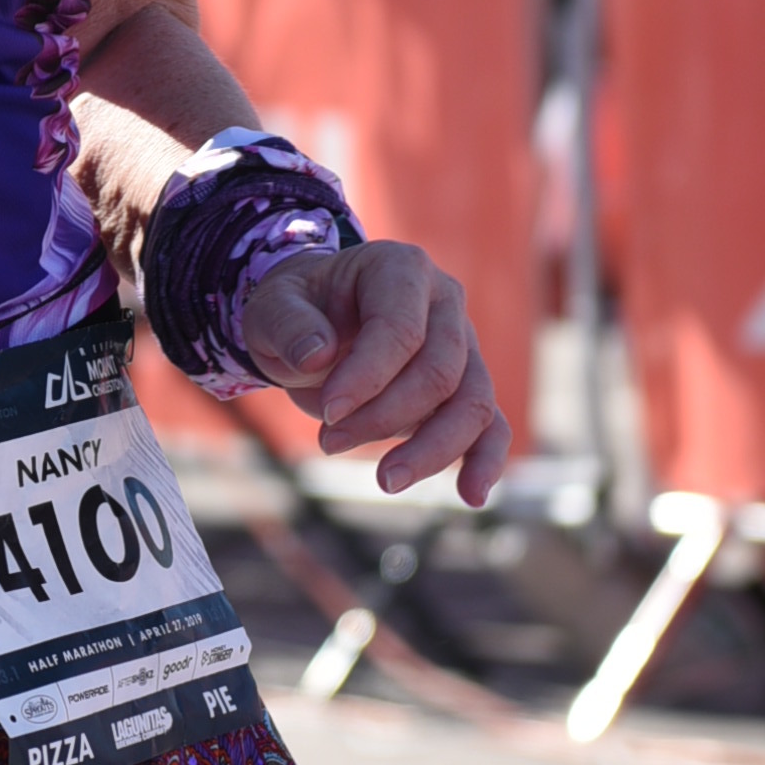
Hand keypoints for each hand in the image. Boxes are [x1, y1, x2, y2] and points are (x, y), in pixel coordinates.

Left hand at [236, 242, 509, 505]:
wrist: (315, 322)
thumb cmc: (298, 311)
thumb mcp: (273, 307)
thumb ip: (289, 325)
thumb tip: (318, 356)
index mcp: (401, 268)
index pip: (400, 329)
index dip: (367, 377)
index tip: (328, 413)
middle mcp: (445, 302)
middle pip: (440, 372)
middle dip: (385, 418)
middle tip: (329, 442)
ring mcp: (464, 346)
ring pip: (473, 404)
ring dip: (430, 450)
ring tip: (384, 481)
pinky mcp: (468, 388)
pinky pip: (491, 427)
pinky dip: (485, 462)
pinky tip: (470, 496)